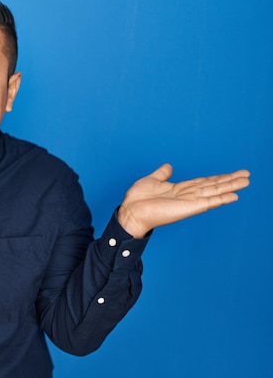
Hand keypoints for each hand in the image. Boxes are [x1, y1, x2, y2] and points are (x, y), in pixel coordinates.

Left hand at [117, 164, 250, 237]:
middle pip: (212, 186)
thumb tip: (169, 166)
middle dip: (229, 180)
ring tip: (246, 181)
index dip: (217, 177)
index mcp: (179, 189)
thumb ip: (162, 174)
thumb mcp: (151, 180)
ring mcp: (189, 202)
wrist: (130, 212)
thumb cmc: (138, 199)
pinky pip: (208, 202)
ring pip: (214, 192)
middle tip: (247, 175)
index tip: (232, 173)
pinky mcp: (188, 208)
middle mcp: (187, 196)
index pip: (203, 182)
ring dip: (230, 187)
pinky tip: (233, 195)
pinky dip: (221, 199)